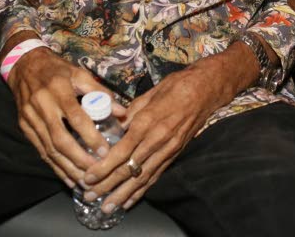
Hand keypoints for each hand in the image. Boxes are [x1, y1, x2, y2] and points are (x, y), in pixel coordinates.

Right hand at [6, 47, 124, 187]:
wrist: (24, 65)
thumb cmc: (56, 70)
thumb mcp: (78, 74)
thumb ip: (100, 92)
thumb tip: (122, 111)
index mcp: (58, 90)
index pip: (76, 118)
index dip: (91, 137)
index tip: (105, 152)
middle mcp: (42, 105)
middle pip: (60, 139)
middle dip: (79, 159)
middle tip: (96, 172)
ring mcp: (30, 118)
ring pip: (49, 149)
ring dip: (68, 168)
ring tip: (85, 181)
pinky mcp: (24, 127)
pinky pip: (41, 151)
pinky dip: (55, 166)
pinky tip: (68, 177)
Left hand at [82, 63, 225, 214]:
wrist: (206, 90)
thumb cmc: (176, 87)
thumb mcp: (148, 94)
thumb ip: (130, 112)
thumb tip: (114, 125)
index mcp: (147, 122)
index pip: (122, 151)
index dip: (104, 167)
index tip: (88, 177)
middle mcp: (157, 140)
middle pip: (129, 169)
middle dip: (107, 185)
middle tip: (89, 195)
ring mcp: (168, 150)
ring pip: (142, 177)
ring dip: (123, 194)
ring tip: (107, 206)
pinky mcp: (175, 154)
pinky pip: (156, 176)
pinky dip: (142, 190)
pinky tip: (129, 200)